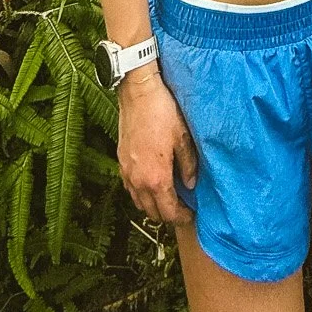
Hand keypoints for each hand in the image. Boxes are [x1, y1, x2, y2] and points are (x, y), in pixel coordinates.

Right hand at [116, 65, 196, 224]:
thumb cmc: (162, 112)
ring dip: (153, 205)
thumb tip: (190, 184)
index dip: (182, 217)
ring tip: (168, 197)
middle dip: (168, 215)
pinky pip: (130, 189)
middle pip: (152, 213)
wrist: (138, 93)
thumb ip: (188, 165)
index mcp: (156, 178)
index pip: (169, 212)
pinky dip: (141, 193)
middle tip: (182, 207)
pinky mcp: (120, 162)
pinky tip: (151, 183)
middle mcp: (138, 181)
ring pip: (139, 203)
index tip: (191, 215)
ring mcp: (127, 172)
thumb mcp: (184, 138)